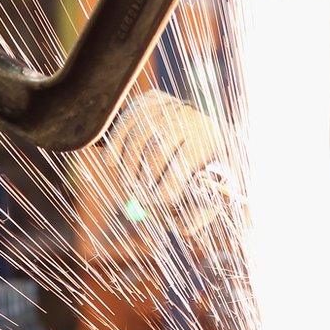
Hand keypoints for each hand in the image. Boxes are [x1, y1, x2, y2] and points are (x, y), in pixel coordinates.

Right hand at [106, 90, 218, 207]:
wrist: (205, 129)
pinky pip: (123, 124)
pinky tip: (114, 165)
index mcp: (209, 138)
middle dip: (141, 181)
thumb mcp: (215, 188)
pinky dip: (114, 147)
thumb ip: (202, 210)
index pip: (181, 168)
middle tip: (133, 198)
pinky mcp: (150, 100)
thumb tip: (184, 229)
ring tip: (126, 185)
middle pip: (156, 153)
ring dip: (126, 167)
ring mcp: (168, 105)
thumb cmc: (210, 166)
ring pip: (137, 138)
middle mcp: (189, 117)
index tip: (153, 205)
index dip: (163, 192)